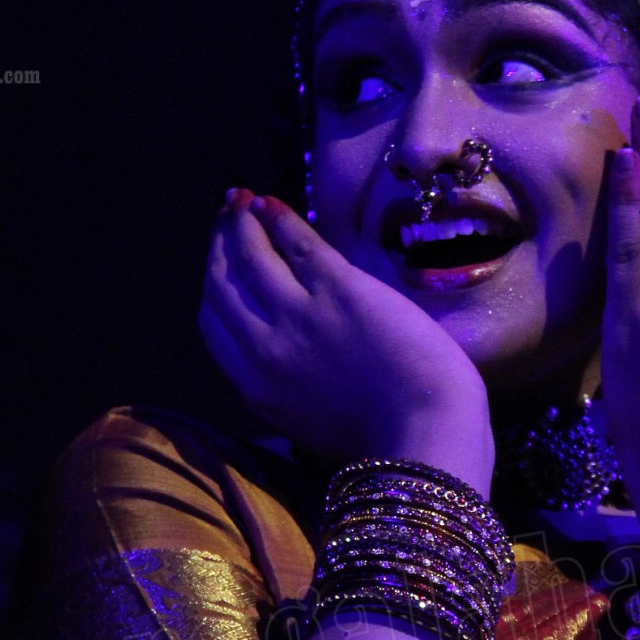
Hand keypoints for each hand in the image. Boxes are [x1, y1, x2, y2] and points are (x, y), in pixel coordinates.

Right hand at [199, 192, 494, 494]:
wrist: (426, 434)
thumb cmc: (385, 439)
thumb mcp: (311, 427)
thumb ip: (284, 392)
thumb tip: (280, 365)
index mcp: (256, 388)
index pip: (213, 324)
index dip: (214, 286)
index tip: (219, 263)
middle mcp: (264, 348)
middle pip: (223, 284)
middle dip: (219, 245)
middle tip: (225, 216)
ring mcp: (298, 315)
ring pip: (252, 256)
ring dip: (241, 222)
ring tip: (242, 200)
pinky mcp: (338, 289)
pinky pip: (296, 243)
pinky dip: (279, 219)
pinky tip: (271, 204)